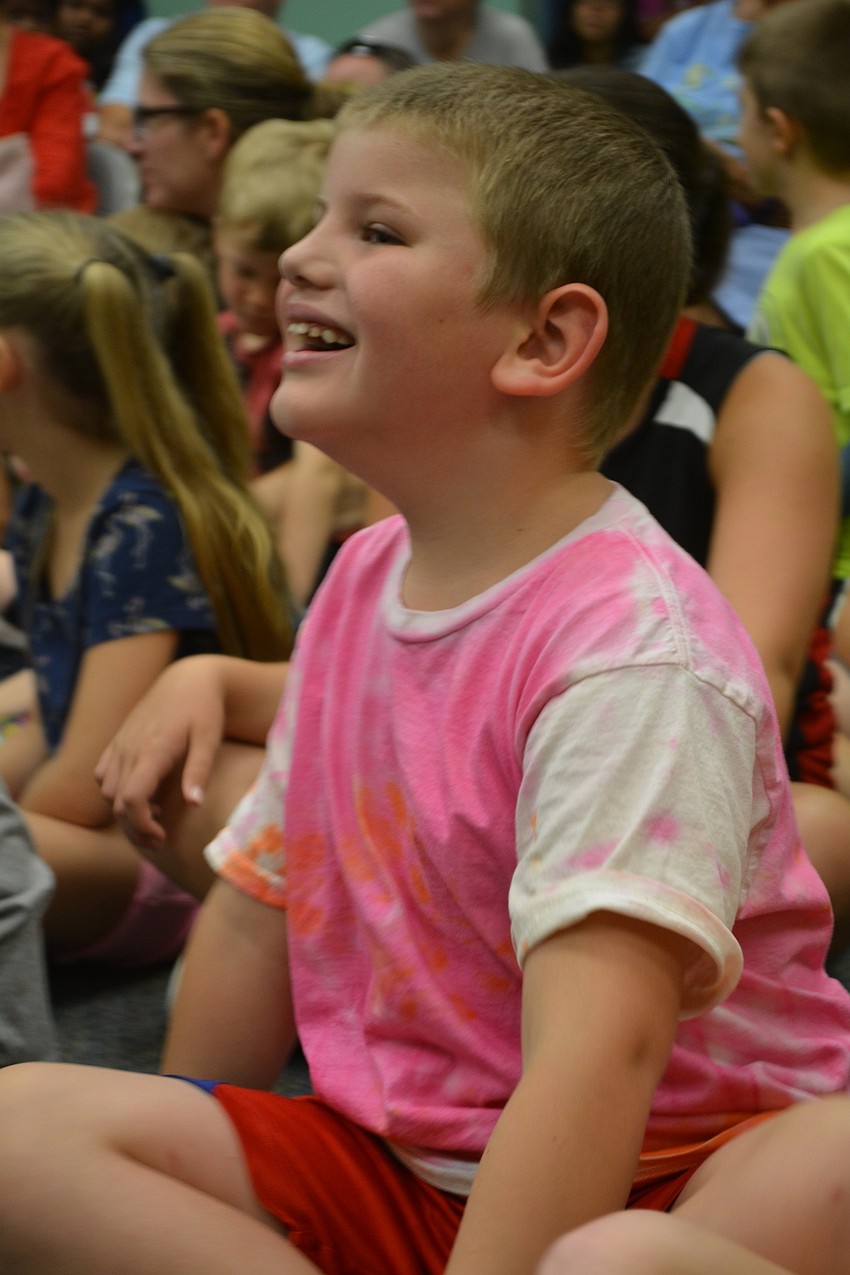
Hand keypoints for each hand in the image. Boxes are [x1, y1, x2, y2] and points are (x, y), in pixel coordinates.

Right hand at [95, 656, 226, 849]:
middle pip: (116, 803)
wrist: (188, 679)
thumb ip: (199, 770)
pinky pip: (102, 774)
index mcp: (153, 750)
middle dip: (135, 828)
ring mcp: (120, 744)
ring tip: (155, 815)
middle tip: (161, 839)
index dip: (141, 825)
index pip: (131, 799)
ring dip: (124, 811)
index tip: (162, 837)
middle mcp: (130, 748)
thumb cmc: (204, 709)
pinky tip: (141, 793)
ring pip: (107, 791)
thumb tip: (194, 805)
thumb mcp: (209, 738)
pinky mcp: (117, 741)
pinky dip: (114, 792)